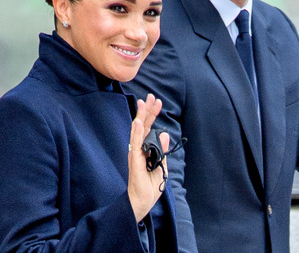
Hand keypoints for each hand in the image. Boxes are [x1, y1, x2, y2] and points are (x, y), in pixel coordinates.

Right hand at [127, 93, 168, 221]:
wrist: (142, 202)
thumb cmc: (149, 186)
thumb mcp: (161, 166)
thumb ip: (162, 150)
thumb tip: (165, 134)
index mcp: (145, 149)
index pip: (149, 128)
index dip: (153, 115)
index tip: (158, 102)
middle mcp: (138, 148)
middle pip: (143, 126)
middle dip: (148, 110)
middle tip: (151, 96)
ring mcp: (135, 153)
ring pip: (138, 130)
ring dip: (141, 116)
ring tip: (144, 102)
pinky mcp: (134, 160)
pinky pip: (135, 143)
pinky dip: (136, 131)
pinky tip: (137, 121)